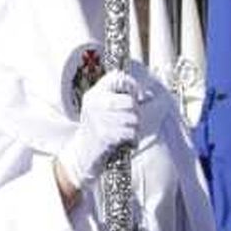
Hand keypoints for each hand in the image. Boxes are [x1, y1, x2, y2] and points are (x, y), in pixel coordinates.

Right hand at [58, 71, 139, 193]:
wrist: (82, 153)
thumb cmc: (97, 128)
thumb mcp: (101, 107)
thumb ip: (118, 96)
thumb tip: (148, 95)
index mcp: (94, 93)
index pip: (117, 78)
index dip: (133, 85)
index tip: (138, 96)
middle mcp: (94, 103)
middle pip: (130, 101)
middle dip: (137, 111)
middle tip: (132, 119)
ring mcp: (98, 118)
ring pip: (133, 118)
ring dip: (136, 127)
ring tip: (128, 131)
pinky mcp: (104, 134)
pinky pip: (130, 132)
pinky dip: (133, 138)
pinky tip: (127, 140)